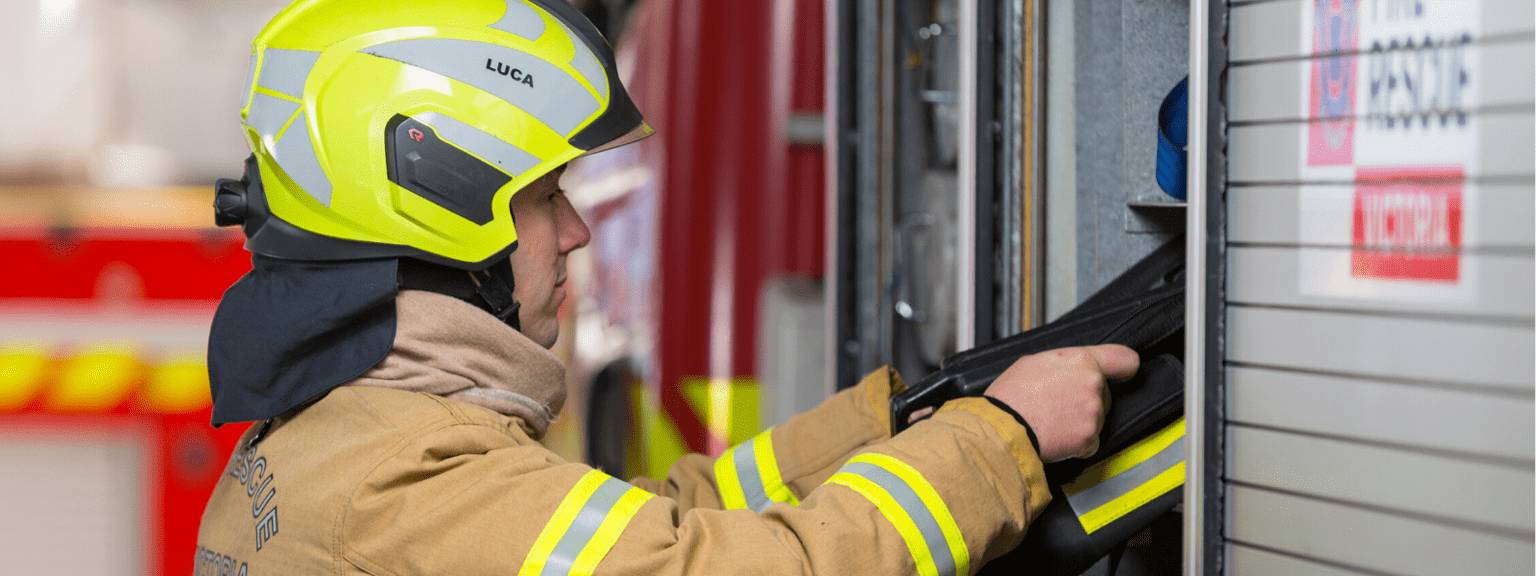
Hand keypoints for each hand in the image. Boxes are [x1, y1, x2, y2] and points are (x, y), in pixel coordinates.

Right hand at [984, 345, 1139, 462]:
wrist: (1003, 428)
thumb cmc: (1011, 396)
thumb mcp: (1033, 362)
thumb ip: (1063, 363)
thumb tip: (1070, 370)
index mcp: (1082, 361)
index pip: (1125, 360)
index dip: (1124, 367)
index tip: (1122, 373)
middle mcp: (1093, 385)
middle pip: (1105, 393)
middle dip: (1087, 398)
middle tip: (1059, 403)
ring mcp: (1094, 413)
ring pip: (1097, 417)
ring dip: (1080, 421)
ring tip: (1052, 419)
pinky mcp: (1090, 439)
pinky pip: (1089, 440)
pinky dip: (1076, 442)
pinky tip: (1056, 435)